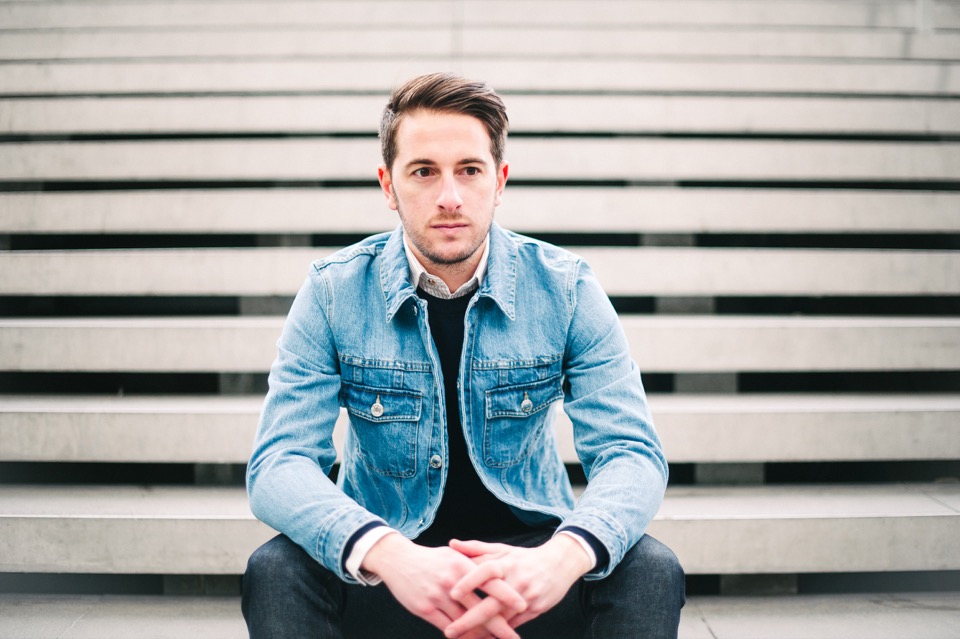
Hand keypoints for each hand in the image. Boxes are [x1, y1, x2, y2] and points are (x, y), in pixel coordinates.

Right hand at [361, 533, 525, 638]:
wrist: (398, 560)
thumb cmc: (431, 558)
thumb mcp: (454, 554)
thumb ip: (475, 562)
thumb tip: (497, 570)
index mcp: (463, 566)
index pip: (491, 582)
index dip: (508, 595)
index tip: (524, 605)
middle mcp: (452, 582)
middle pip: (481, 608)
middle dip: (500, 625)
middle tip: (515, 637)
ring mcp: (438, 597)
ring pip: (465, 622)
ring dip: (481, 635)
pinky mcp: (425, 609)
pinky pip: (447, 628)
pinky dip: (460, 636)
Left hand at [444, 535, 592, 637]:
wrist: (560, 564)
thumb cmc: (524, 558)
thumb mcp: (503, 550)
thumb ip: (476, 549)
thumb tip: (451, 544)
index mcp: (506, 564)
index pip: (486, 571)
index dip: (469, 581)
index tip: (452, 593)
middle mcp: (516, 581)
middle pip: (492, 604)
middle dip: (469, 620)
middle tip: (450, 631)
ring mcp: (526, 598)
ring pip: (501, 620)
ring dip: (481, 632)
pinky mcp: (535, 611)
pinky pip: (513, 626)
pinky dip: (498, 633)